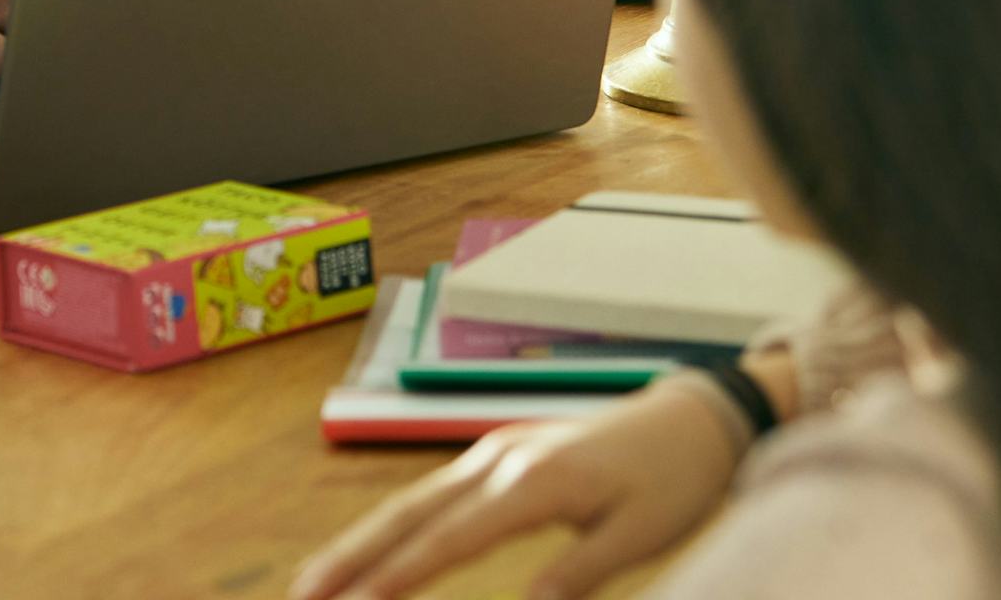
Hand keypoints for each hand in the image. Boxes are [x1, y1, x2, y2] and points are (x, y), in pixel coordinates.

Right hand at [289, 382, 744, 599]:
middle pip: (410, 513)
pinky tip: (371, 551)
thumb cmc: (674, 481)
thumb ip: (579, 576)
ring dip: (361, 542)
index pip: (452, 539)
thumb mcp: (641, 536)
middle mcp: (501, 460)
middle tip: (303, 596)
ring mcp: (495, 453)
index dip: (401, 577)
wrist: (696, 418)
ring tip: (317, 582)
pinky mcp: (500, 456)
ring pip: (411, 502)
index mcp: (534, 482)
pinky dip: (393, 526)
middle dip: (353, 557)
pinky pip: (432, 496)